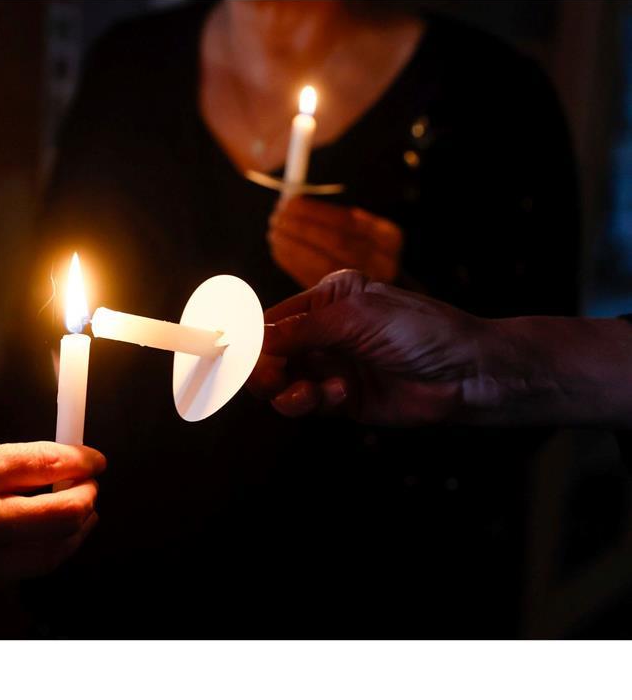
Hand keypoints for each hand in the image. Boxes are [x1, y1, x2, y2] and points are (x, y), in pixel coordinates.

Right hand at [0, 440, 104, 604]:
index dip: (79, 461)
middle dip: (85, 498)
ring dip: (71, 532)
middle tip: (90, 486)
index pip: (45, 466)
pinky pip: (13, 574)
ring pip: (46, 554)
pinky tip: (37, 540)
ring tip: (78, 516)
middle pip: (59, 515)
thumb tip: (52, 464)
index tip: (93, 458)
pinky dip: (35, 554)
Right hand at [247, 269, 489, 424]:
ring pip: (285, 383)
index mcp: (328, 299)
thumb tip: (255, 338)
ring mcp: (333, 366)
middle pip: (272, 355)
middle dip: (266, 370)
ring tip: (312, 394)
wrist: (468, 374)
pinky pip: (307, 404)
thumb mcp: (356, 318)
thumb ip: (302, 329)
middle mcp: (325, 332)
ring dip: (292, 390)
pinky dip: (312, 402)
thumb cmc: (422, 331)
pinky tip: (339, 396)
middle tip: (267, 381)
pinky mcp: (342, 399)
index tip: (234, 355)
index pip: (273, 319)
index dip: (252, 338)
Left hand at [268, 196, 402, 287]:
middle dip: (301, 227)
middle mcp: (382, 261)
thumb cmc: (361, 252)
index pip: (347, 220)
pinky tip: (279, 249)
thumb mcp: (359, 231)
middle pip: (336, 241)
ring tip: (275, 232)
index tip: (289, 202)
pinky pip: (315, 279)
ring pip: (324, 262)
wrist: (380, 295)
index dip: (314, 211)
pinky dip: (293, 262)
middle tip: (276, 217)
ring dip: (293, 245)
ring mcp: (365, 284)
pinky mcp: (346, 301)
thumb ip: (331, 218)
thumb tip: (291, 202)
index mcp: (388, 236)